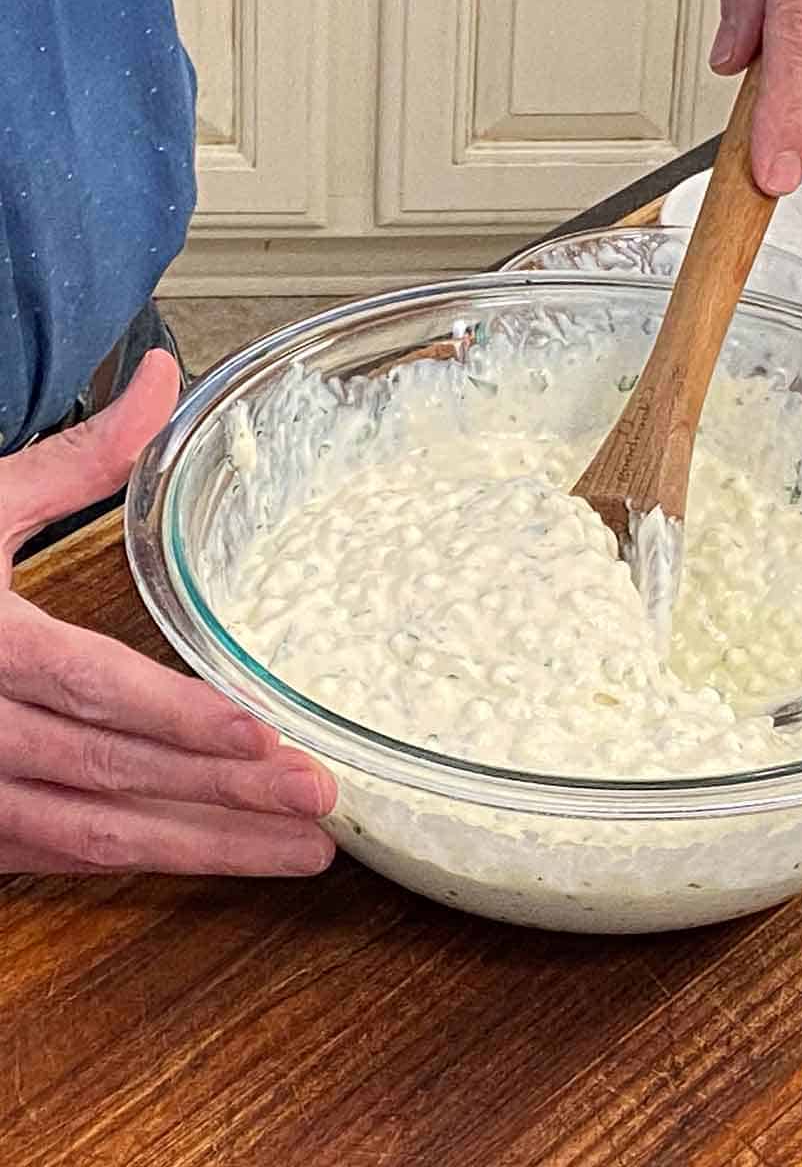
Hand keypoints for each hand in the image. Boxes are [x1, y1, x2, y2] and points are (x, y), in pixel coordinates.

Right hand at [0, 351, 337, 875]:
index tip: (261, 735)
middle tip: (316, 801)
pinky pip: (53, 855)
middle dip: (220, 792)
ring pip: (88, 834)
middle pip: (107, 771)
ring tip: (297, 851)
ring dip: (197, 846)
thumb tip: (158, 378)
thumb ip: (75, 459)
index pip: (87, 684)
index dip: (174, 715)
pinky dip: (135, 855)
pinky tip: (209, 850)